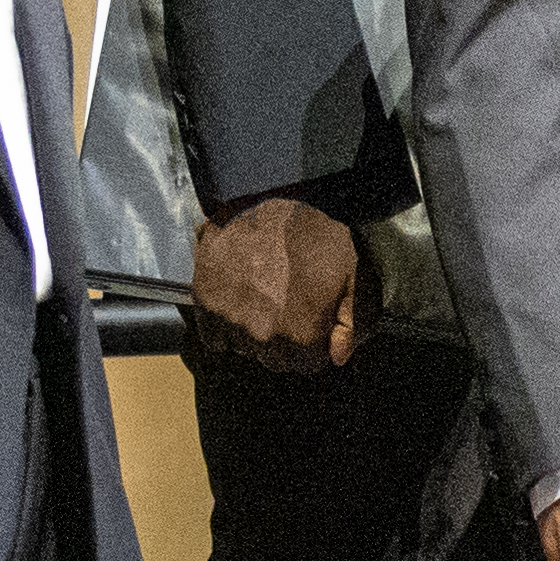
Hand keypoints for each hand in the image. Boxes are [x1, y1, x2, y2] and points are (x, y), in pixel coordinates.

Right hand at [192, 193, 368, 372]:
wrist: (267, 194)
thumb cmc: (315, 234)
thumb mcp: (353, 273)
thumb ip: (352, 322)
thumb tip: (338, 358)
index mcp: (302, 335)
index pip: (308, 365)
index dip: (315, 343)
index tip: (314, 321)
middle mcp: (263, 337)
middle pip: (275, 360)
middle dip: (285, 340)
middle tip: (289, 304)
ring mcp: (231, 321)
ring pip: (244, 347)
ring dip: (255, 332)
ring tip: (265, 297)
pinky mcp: (206, 302)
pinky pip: (213, 337)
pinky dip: (225, 325)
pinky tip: (240, 301)